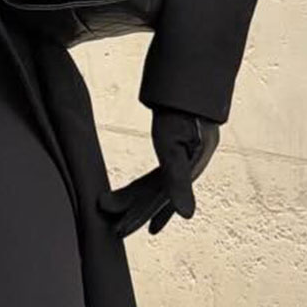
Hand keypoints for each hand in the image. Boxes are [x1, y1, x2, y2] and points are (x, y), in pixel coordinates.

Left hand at [96, 106, 219, 237]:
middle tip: (113, 227)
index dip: (139, 215)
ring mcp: (185, 158)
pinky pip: (162, 174)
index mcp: (186, 170)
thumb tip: (186, 216)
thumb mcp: (174, 143)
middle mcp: (187, 167)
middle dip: (134, 210)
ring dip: (137, 199)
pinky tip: (143, 193)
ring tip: (115, 210)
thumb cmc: (182, 110)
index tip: (121, 230)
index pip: (157, 199)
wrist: (194, 76)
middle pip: (156, 194)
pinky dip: (151, 187)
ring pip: (157, 184)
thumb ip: (177, 180)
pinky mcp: (180, 148)